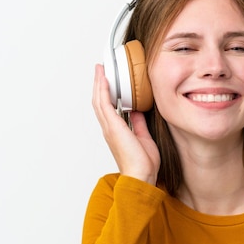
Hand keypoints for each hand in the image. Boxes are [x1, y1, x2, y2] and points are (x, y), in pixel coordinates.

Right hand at [92, 64, 159, 184]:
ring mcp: (109, 127)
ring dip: (99, 83)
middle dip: (99, 84)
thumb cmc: (143, 163)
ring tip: (100, 69)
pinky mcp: (113, 127)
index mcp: (115, 130)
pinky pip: (104, 104)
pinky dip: (103, 91)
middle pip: (99, 101)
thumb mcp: (143, 136)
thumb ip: (138, 123)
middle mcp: (109, 128)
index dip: (105, 93)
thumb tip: (137, 112)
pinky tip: (105, 80)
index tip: (107, 80)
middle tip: (100, 69)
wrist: (141, 174)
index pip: (107, 107)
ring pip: (99, 100)